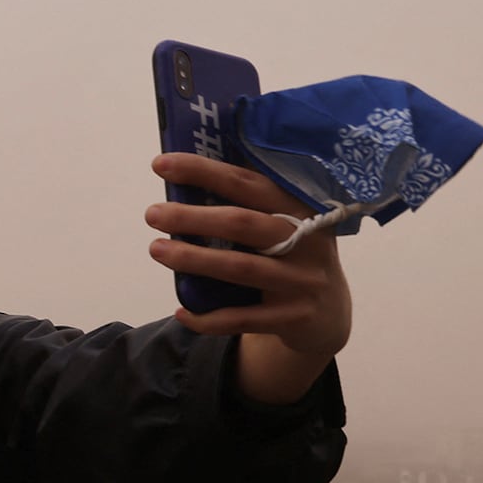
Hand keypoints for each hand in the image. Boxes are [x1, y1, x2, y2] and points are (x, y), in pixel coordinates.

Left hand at [145, 153, 351, 403]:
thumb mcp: (283, 226)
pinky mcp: (295, 317)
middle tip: (152, 214)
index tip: (161, 164)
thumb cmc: (289, 258)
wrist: (329, 315)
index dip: (204, 171)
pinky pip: (243, 318)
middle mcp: (307, 241)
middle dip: (194, 217)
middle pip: (243, 223)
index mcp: (300, 207)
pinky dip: (209, 317)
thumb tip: (182, 182)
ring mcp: (303, 280)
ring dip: (193, 259)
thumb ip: (248, 206)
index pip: (248, 182)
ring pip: (240, 268)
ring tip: (155, 249)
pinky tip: (181, 312)